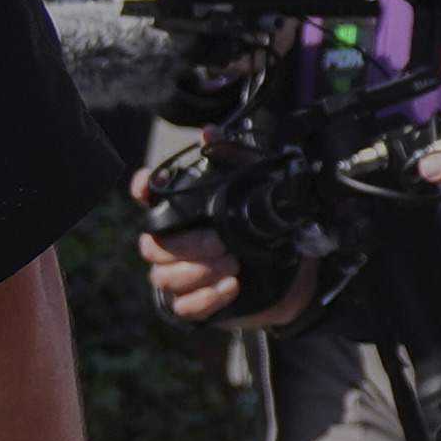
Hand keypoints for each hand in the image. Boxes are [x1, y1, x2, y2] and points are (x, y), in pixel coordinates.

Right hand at [130, 167, 310, 329]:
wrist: (299, 277)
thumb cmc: (271, 232)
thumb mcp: (261, 191)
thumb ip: (234, 160)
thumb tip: (210, 134)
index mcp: (185, 218)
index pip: (149, 202)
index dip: (142, 192)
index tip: (148, 184)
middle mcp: (176, 247)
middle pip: (153, 246)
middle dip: (187, 244)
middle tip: (221, 241)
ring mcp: (183, 278)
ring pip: (164, 277)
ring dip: (198, 271)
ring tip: (232, 263)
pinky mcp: (196, 306)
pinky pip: (183, 307)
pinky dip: (205, 297)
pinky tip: (230, 286)